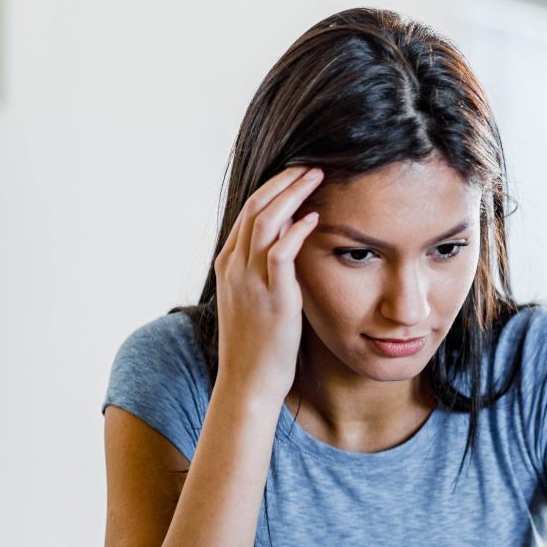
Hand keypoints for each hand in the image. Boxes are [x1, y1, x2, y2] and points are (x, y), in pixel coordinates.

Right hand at [213, 166, 324, 406]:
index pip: (249, 211)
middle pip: (255, 206)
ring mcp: (249, 280)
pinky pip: (279, 252)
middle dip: (284, 181)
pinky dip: (296, 230)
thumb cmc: (260, 346)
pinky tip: (315, 217)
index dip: (273, 188)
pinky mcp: (270, 296)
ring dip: (292, 194)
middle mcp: (234, 266)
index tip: (298, 173)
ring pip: (265, 221)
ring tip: (317, 177)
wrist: (249, 382)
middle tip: (311, 164)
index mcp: (229, 264)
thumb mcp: (258, 301)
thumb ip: (269, 274)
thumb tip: (292, 254)